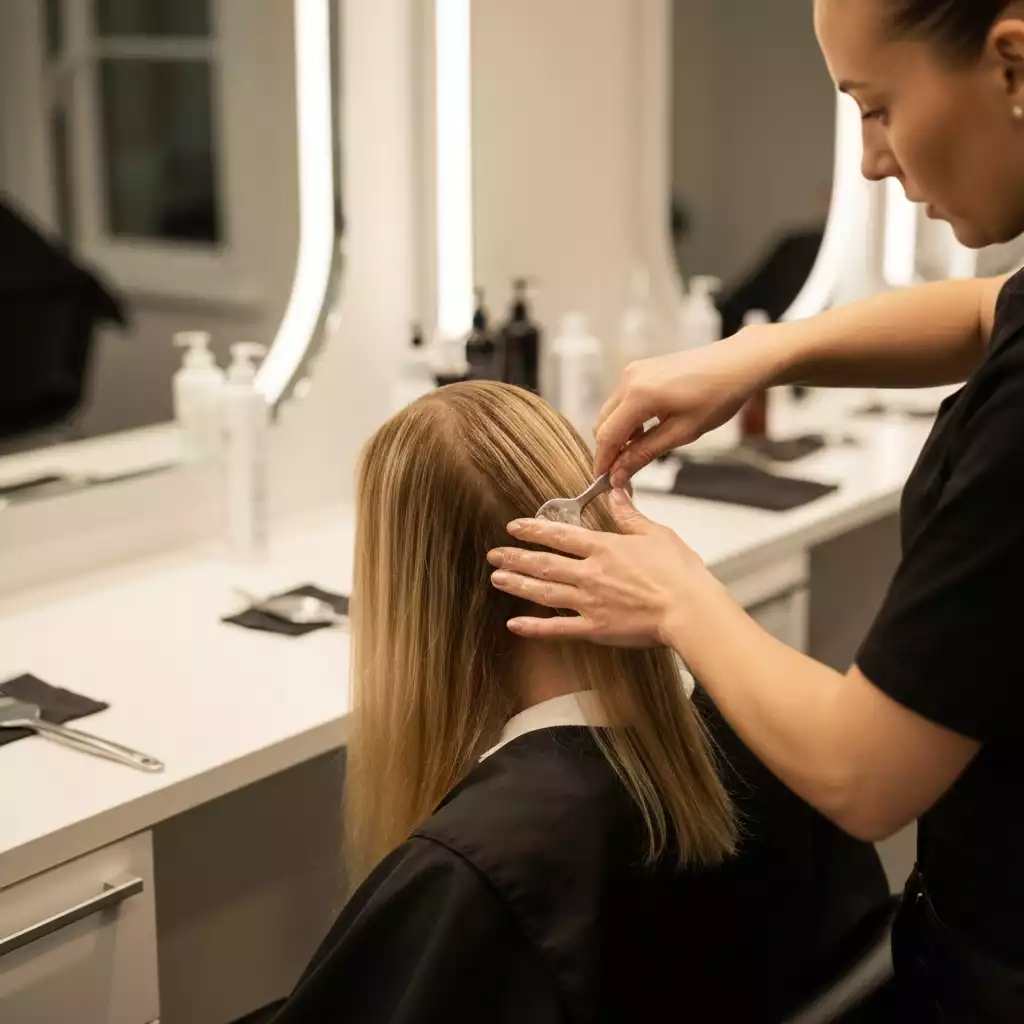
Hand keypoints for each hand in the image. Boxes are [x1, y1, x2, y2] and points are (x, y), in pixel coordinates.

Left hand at [486, 489, 714, 646]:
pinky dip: (534, 628)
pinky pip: (558, 628)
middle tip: (494, 556)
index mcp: (604, 548)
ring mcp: (590, 602)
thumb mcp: (655, 534)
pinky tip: (514, 625)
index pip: (560, 535)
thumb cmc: (679, 574)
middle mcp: (591, 573)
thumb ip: (629, 515)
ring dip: (518, 585)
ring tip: (497, 580)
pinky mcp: (596, 629)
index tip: (514, 527)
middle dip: (515, 558)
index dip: (533, 530)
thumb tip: (616, 491)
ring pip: (544, 592)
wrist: (689, 610)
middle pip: (544, 564)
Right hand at [594, 325, 783, 485]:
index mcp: (638, 395)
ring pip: (610, 412)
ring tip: (637, 454)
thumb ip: (644, 454)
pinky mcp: (640, 370)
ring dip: (617, 435)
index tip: (603, 482)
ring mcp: (633, 372)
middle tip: (621, 474)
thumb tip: (619, 475)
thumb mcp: (682, 433)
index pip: (607, 436)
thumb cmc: (718, 395)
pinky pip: (622, 400)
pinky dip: (626, 419)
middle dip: (608, 450)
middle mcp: (629, 380)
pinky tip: (645, 432)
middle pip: (602, 423)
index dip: (603, 462)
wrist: (737, 363)